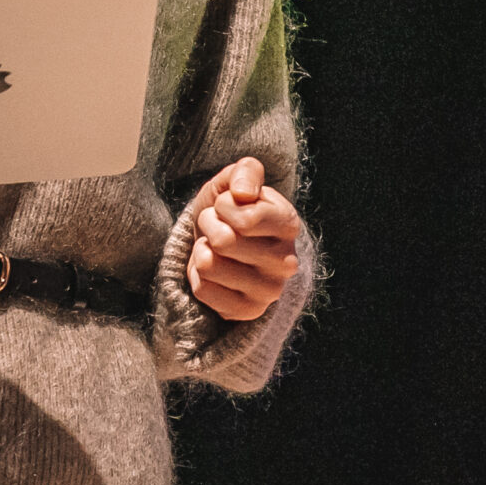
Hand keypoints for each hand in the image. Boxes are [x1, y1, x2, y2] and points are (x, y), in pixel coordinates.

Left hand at [184, 157, 301, 321]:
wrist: (219, 243)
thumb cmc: (229, 211)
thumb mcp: (235, 182)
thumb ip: (245, 172)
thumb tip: (243, 193)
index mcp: (289, 224)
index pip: (245, 219)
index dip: (223, 206)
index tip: (226, 206)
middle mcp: (287, 262)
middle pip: (224, 242)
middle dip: (208, 226)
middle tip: (215, 227)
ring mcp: (270, 291)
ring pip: (209, 265)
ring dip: (201, 250)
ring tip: (213, 247)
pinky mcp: (248, 312)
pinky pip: (202, 290)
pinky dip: (196, 275)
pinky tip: (212, 272)